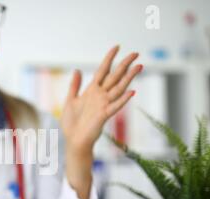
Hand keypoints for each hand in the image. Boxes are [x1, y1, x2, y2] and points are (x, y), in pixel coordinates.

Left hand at [61, 46, 141, 198]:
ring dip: (129, 78)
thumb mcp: (70, 100)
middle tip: (136, 53)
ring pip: (119, 88)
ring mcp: (103, 105)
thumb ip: (74, 85)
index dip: (109, 59)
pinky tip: (132, 91)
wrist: (73, 140)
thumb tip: (77, 70)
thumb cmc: (71, 123)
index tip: (117, 47)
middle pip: (115, 77)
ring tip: (139, 66)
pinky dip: (123, 99)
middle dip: (125, 64)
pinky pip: (115, 106)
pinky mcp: (104, 115)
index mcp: (92, 91)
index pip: (103, 71)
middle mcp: (100, 96)